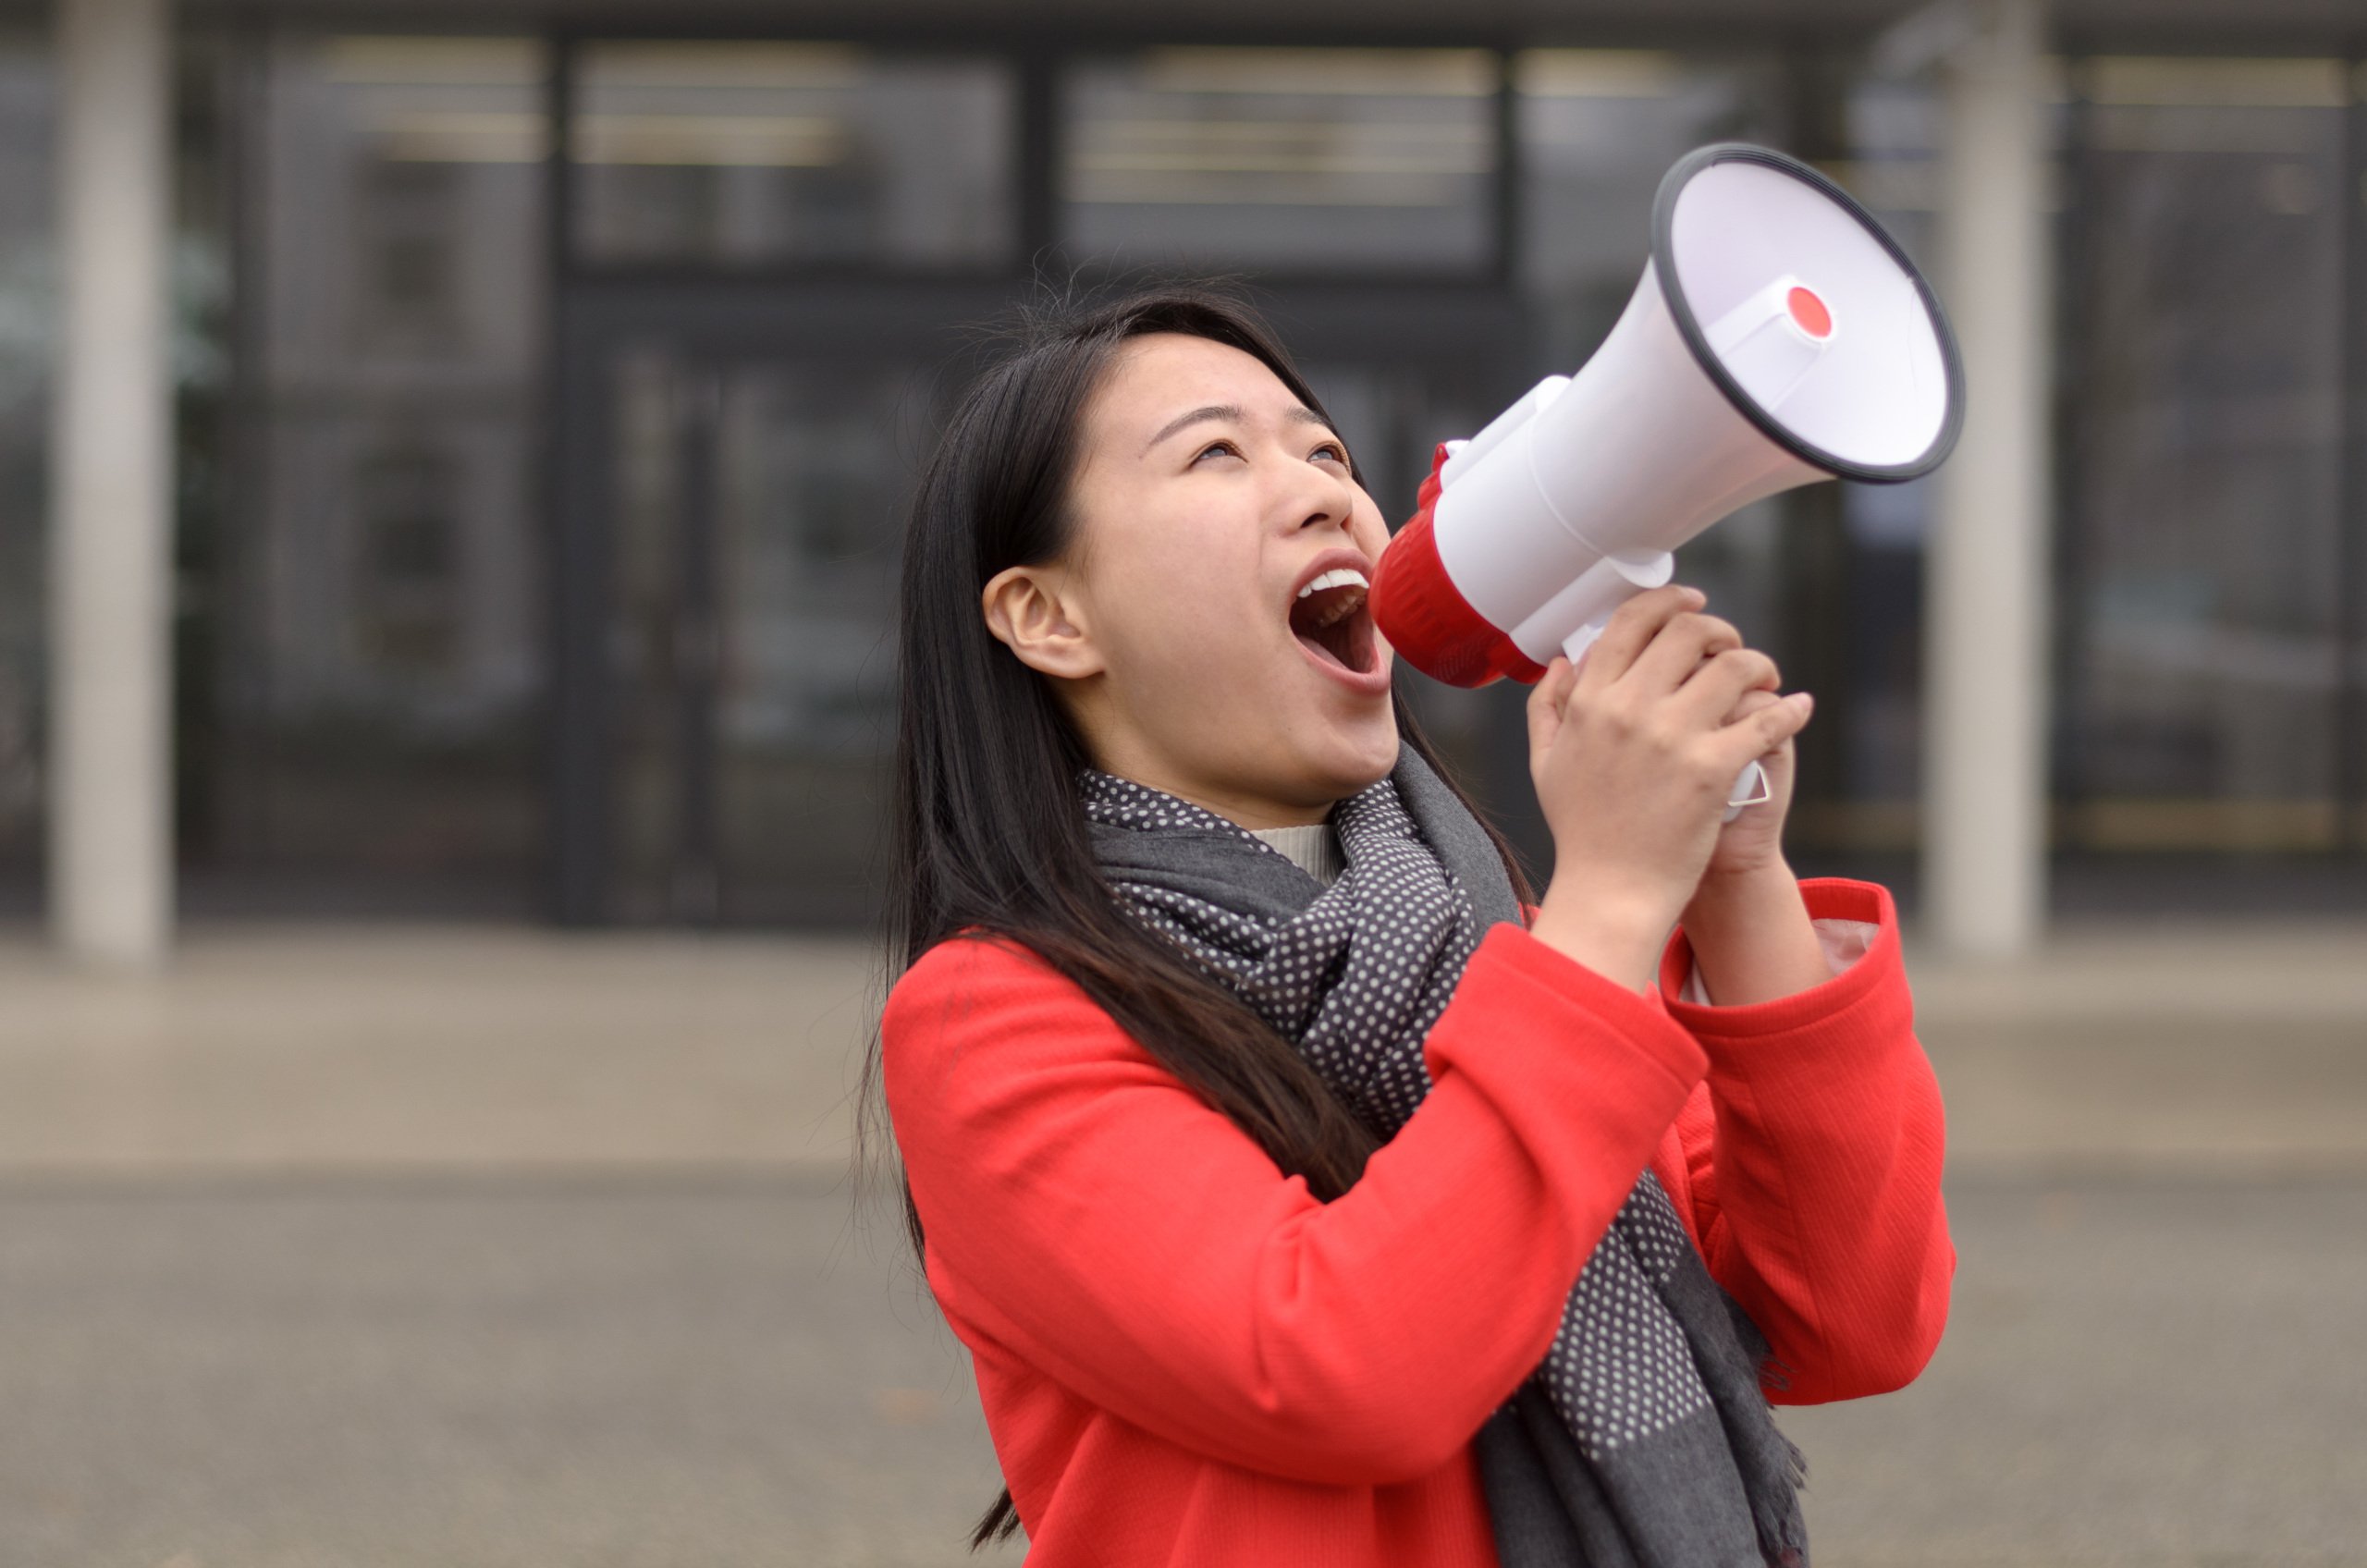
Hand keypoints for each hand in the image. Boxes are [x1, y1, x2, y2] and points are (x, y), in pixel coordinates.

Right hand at [1523, 586, 1814, 989]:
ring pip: (1734, 665)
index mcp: (1590, 702)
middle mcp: (1628, 709)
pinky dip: (1789, 709)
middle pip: (1688, 632)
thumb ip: (1548, 707)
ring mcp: (1672, 738)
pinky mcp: (1711, 769)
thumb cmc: (1581, 833)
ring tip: (1765, 681)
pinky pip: (1766, 720)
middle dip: (1720, 630)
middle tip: (1733, 649)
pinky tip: (1798, 708)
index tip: (1691, 602)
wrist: (1611, 892)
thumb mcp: (1546, 764)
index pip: (1630, 622)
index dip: (1668, 600)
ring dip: (1758, 664)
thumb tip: (1562, 662)